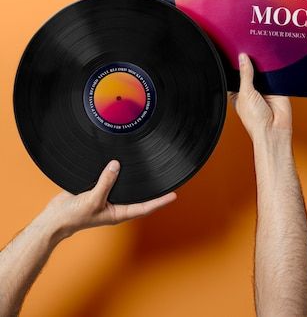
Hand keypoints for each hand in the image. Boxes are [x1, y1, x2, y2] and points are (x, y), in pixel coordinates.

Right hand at [39, 160, 176, 240]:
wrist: (55, 217)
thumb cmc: (74, 216)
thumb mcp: (92, 199)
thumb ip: (105, 183)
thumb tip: (116, 165)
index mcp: (118, 213)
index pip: (145, 207)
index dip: (160, 201)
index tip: (174, 195)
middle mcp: (116, 206)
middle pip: (139, 198)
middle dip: (153, 192)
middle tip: (168, 181)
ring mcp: (107, 198)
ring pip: (127, 189)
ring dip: (138, 182)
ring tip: (151, 172)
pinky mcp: (98, 190)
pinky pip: (112, 181)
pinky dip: (120, 175)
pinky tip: (123, 166)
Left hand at [229, 53, 291, 141]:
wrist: (275, 130)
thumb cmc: (255, 121)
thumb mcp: (245, 93)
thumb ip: (245, 75)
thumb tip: (242, 58)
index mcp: (239, 92)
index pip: (236, 74)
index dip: (235, 65)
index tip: (234, 51)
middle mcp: (252, 90)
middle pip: (250, 71)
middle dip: (250, 63)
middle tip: (248, 51)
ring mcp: (265, 88)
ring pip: (263, 71)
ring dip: (263, 66)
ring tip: (260, 56)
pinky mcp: (278, 88)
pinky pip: (276, 74)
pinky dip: (274, 69)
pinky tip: (271, 63)